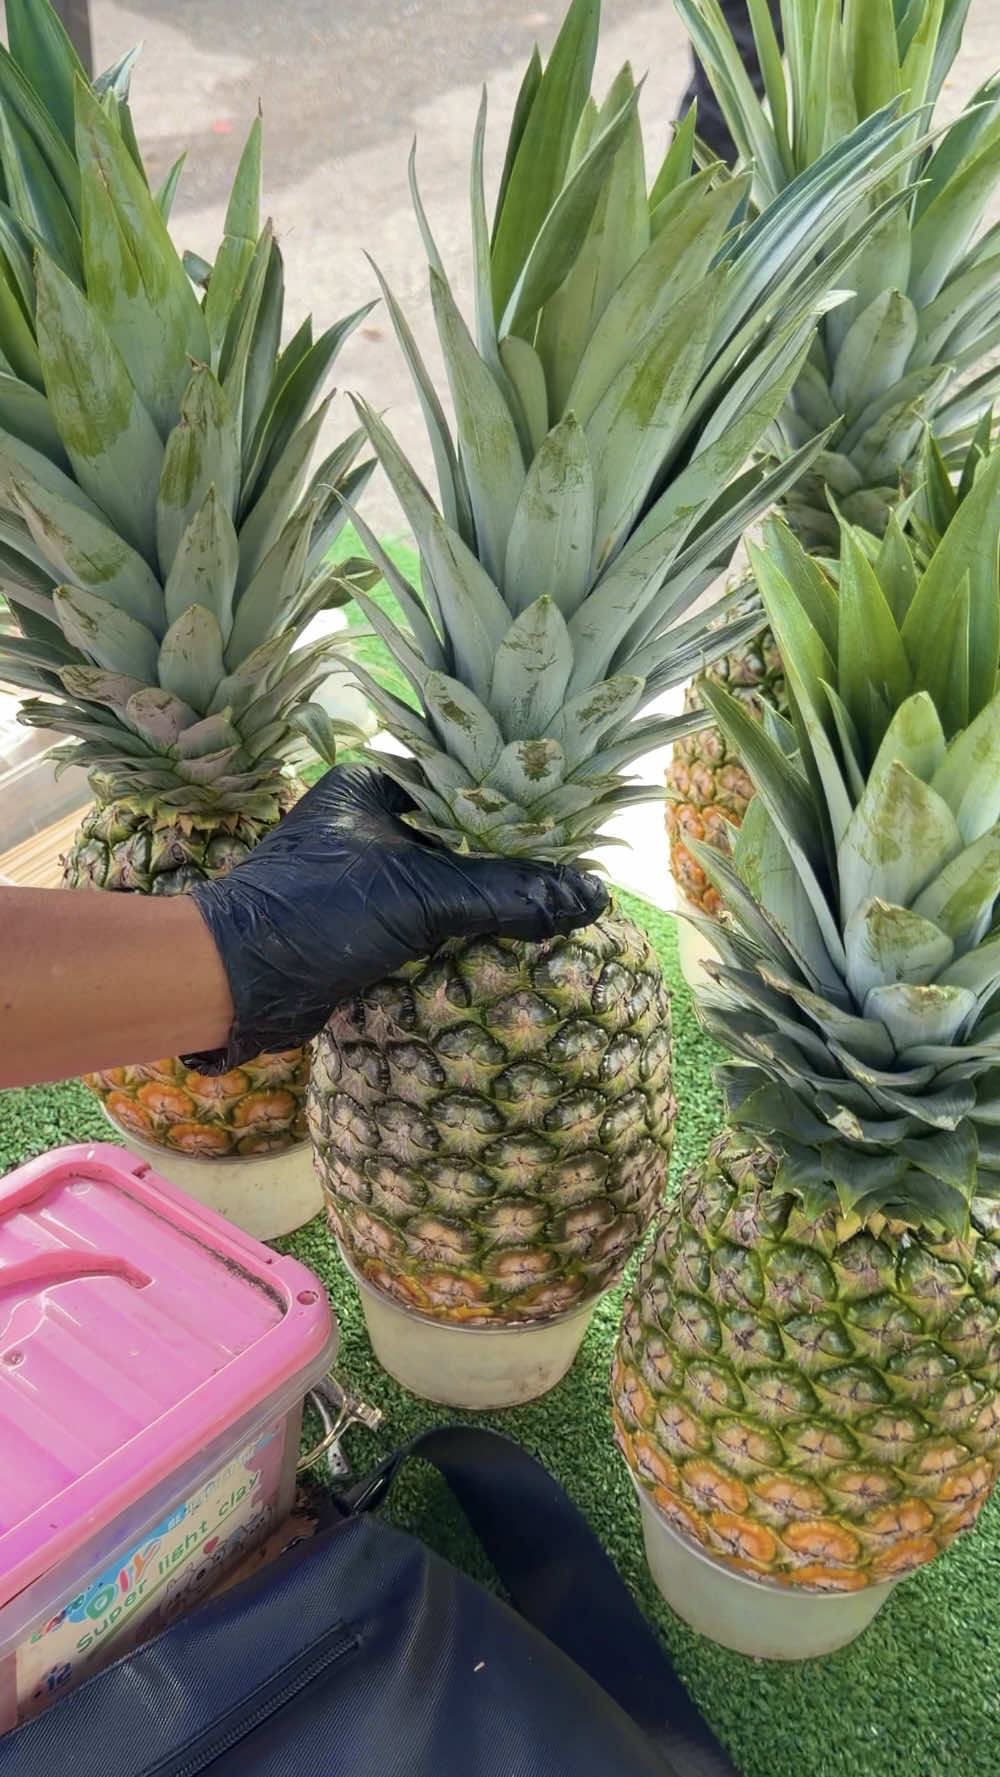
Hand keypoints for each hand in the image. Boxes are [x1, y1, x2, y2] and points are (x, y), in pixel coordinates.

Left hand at [186, 765, 606, 1069]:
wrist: (231, 983)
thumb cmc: (315, 915)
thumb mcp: (419, 895)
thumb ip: (504, 893)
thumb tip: (589, 895)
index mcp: (373, 786)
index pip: (468, 783)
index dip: (522, 808)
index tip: (578, 832)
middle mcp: (367, 821)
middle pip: (462, 835)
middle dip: (510, 860)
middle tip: (572, 879)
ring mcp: (362, 874)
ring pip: (446, 881)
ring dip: (487, 902)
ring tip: (553, 914)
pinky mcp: (360, 924)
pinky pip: (427, 921)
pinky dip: (460, 934)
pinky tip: (505, 947)